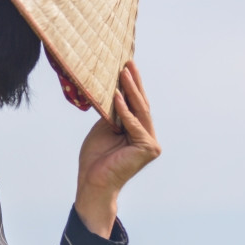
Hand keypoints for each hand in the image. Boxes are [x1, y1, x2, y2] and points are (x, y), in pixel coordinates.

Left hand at [74, 61, 160, 237]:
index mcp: (138, 132)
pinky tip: (116, 94)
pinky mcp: (148, 148)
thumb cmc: (96, 158)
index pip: (136, 105)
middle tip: (128, 62)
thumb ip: (113, 112)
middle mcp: (148, 137)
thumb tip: (114, 91)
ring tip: (123, 72)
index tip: (125, 66)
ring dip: (130, 90)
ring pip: (140, 111)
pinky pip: (134, 124)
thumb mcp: (104, 128)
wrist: (93, 182)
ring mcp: (150, 143)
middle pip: (141, 105)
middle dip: (133, 83)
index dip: (131, 86)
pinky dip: (124, 110)